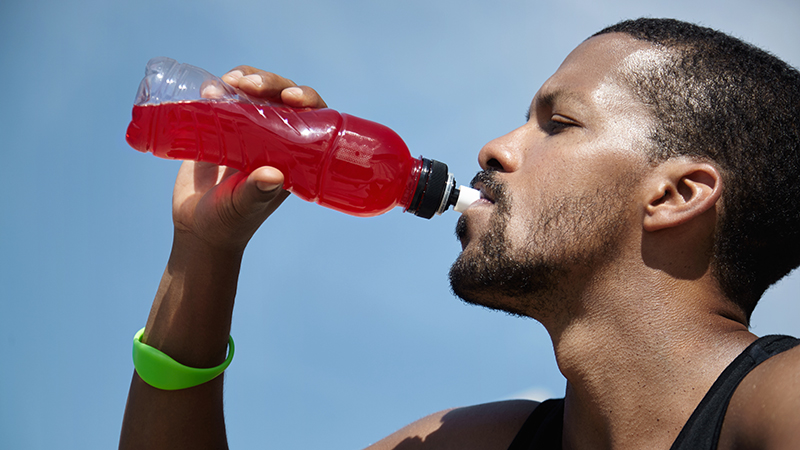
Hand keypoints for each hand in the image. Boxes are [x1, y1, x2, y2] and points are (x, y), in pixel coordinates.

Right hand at [171, 67, 327, 253]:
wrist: (195, 227)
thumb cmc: (226, 223)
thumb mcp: (241, 208)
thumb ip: (255, 194)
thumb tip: (274, 176)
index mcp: (293, 157)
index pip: (312, 118)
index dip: (307, 100)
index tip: (291, 97)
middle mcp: (275, 140)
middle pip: (283, 97)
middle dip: (271, 83)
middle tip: (247, 84)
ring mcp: (247, 131)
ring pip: (255, 92)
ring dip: (246, 79)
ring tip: (226, 83)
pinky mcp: (220, 128)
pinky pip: (225, 99)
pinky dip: (219, 89)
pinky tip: (209, 90)